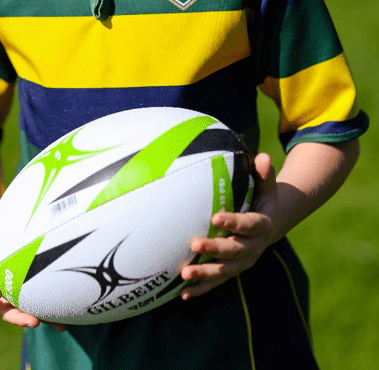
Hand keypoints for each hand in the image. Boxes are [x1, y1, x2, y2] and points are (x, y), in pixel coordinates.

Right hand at [0, 208, 66, 331]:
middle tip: (33, 321)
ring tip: (59, 325)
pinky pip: (38, 305)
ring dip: (41, 319)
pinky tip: (67, 317)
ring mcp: (13, 297)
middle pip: (5, 312)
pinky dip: (51, 312)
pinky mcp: (27, 295)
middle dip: (18, 317)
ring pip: (25, 312)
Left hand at [179, 153, 276, 299]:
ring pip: (224, 272)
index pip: (249, 225)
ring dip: (205, 274)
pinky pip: (216, 283)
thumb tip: (263, 157)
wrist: (269, 224)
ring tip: (185, 274)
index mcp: (262, 226)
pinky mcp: (232, 271)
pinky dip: (201, 288)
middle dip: (215, 249)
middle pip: (234, 251)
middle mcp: (253, 248)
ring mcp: (242, 263)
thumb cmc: (261, 198)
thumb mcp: (267, 185)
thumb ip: (264, 173)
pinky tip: (183, 293)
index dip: (234, 222)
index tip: (216, 217)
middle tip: (193, 243)